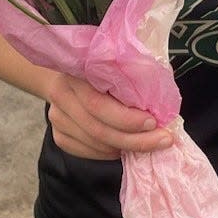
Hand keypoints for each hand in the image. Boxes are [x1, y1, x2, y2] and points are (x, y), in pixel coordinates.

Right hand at [45, 72, 173, 161]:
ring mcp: (57, 117)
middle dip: (134, 139)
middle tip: (160, 140)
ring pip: (94, 143)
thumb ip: (134, 76)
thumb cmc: (102, 68)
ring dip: (124, 147)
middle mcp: (62, 95)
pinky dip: (109, 153)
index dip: (127, 118)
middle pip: (98, 128)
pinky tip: (123, 147)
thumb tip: (160, 102)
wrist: (69, 76)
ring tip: (146, 143)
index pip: (98, 104)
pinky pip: (87, 152)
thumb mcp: (118, 64)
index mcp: (77, 73)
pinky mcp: (59, 135)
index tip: (152, 122)